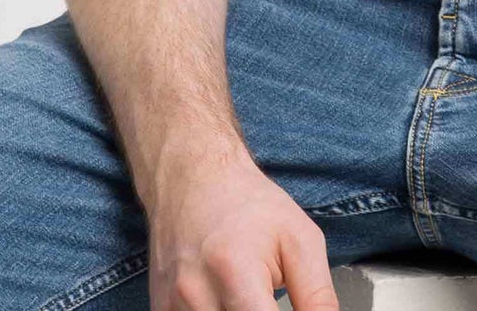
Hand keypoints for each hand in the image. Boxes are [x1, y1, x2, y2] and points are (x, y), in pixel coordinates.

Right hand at [146, 150, 338, 309]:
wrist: (194, 178)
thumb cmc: (249, 205)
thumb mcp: (300, 239)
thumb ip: (316, 295)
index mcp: (235, 270)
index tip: (284, 307)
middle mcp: (195, 293)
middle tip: (268, 296)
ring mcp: (171, 305)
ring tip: (248, 294)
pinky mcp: (160, 309)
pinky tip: (224, 298)